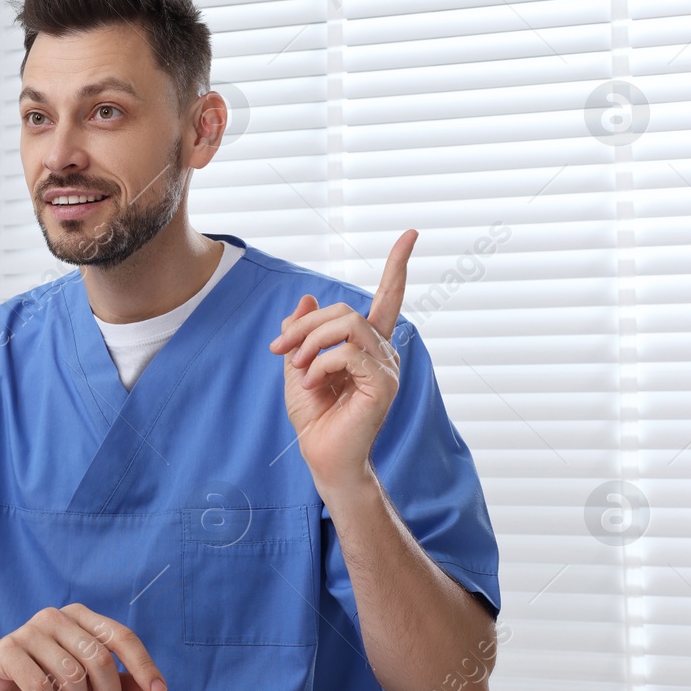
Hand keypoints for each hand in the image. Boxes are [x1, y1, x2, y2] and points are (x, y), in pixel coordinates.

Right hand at [0, 604, 166, 690]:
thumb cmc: (37, 680)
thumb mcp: (83, 683)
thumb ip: (118, 683)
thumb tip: (154, 689)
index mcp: (78, 618)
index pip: (120, 636)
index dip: (142, 664)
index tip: (158, 690)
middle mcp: (55, 618)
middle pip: (98, 658)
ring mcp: (29, 631)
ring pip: (71, 674)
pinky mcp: (8, 650)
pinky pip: (39, 684)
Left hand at [269, 230, 416, 497]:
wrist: (323, 456)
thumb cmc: (316, 417)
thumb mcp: (298, 366)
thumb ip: (302, 332)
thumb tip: (307, 296)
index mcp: (368, 344)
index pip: (389, 297)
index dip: (399, 265)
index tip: (411, 234)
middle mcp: (384, 351)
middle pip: (344, 310)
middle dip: (305, 324)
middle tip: (279, 350)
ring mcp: (387, 366)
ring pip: (347, 325)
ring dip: (311, 341)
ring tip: (298, 366)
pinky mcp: (384, 384)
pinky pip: (347, 352)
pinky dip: (319, 364)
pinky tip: (312, 383)